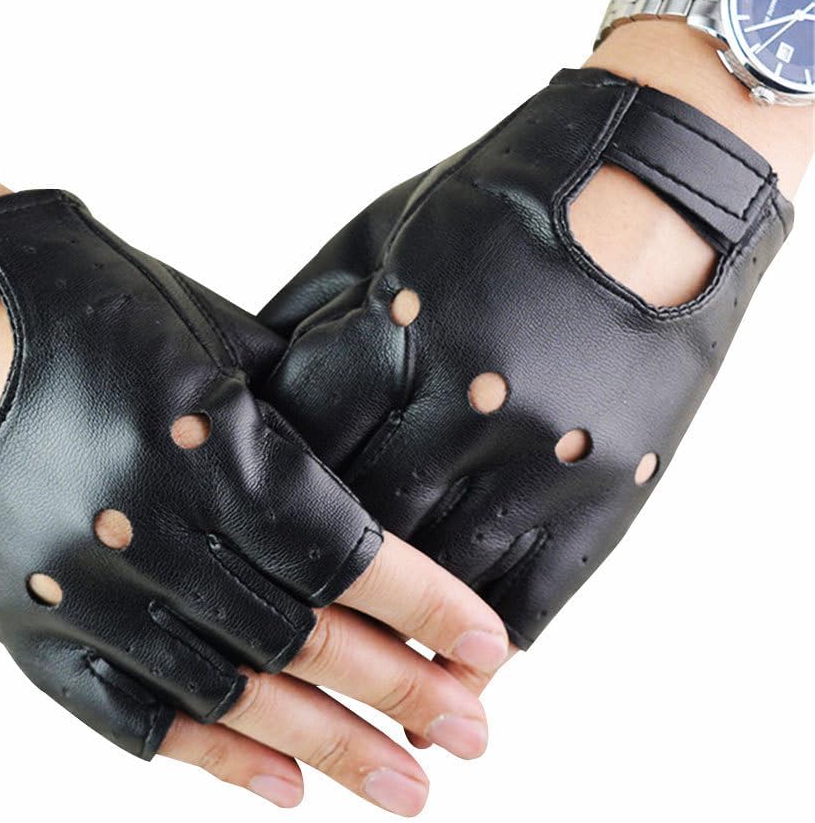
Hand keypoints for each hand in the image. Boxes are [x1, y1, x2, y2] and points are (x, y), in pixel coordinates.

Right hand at [0, 190, 507, 816]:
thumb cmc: (98, 301)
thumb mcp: (216, 342)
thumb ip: (293, 429)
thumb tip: (376, 502)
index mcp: (202, 444)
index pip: (341, 553)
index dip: (425, 605)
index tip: (491, 650)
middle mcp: (143, 530)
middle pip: (299, 636)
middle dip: (399, 690)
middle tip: (473, 737)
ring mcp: (77, 587)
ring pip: (228, 692)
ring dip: (326, 746)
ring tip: (407, 788)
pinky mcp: (23, 623)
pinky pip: (128, 714)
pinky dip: (211, 756)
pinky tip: (285, 790)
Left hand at [259, 68, 791, 659]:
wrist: (645, 193)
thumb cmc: (486, 213)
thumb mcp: (374, 245)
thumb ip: (305, 329)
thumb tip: (238, 406)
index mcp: (389, 337)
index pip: (294, 457)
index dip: (253, 508)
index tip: (228, 546)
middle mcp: (458, 410)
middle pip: (356, 537)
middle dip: (306, 590)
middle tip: (263, 638)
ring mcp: (536, 459)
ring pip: (440, 589)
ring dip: (393, 646)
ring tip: (351, 679)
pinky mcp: (603, 492)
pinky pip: (533, 598)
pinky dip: (484, 644)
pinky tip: (452, 670)